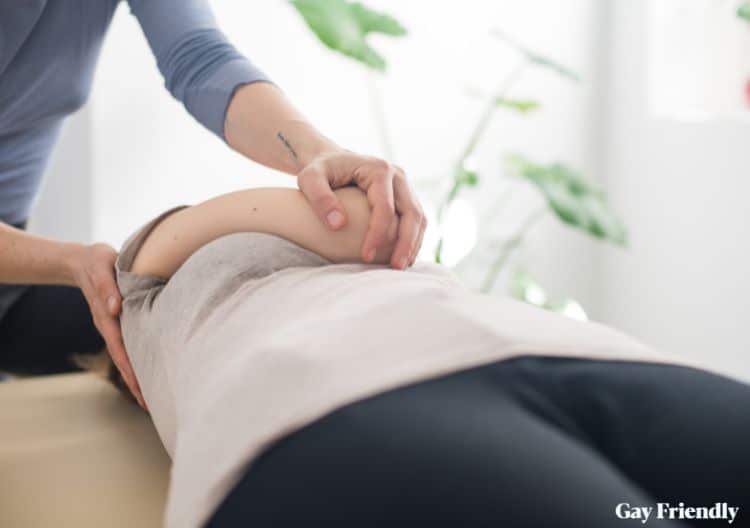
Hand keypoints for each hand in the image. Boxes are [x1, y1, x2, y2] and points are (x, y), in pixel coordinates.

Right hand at [66, 243, 146, 409]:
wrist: (84, 261)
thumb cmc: (97, 262)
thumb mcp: (101, 268)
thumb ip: (108, 287)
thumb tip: (116, 308)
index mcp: (106, 315)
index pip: (120, 347)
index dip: (130, 367)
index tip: (139, 386)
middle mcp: (109, 325)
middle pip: (123, 359)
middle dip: (135, 382)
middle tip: (150, 405)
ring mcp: (113, 326)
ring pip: (126, 356)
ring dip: (137, 377)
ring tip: (151, 400)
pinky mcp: (120, 323)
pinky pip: (129, 346)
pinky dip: (138, 361)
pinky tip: (149, 373)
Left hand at [297, 150, 426, 268]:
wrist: (332, 160)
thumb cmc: (320, 170)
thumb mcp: (309, 178)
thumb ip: (320, 198)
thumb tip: (339, 225)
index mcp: (379, 170)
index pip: (385, 208)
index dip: (377, 234)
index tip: (366, 256)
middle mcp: (398, 176)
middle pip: (412, 213)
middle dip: (406, 243)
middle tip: (396, 268)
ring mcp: (405, 186)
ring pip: (419, 217)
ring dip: (413, 244)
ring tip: (400, 267)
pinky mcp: (405, 196)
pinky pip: (415, 220)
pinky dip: (412, 239)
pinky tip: (401, 257)